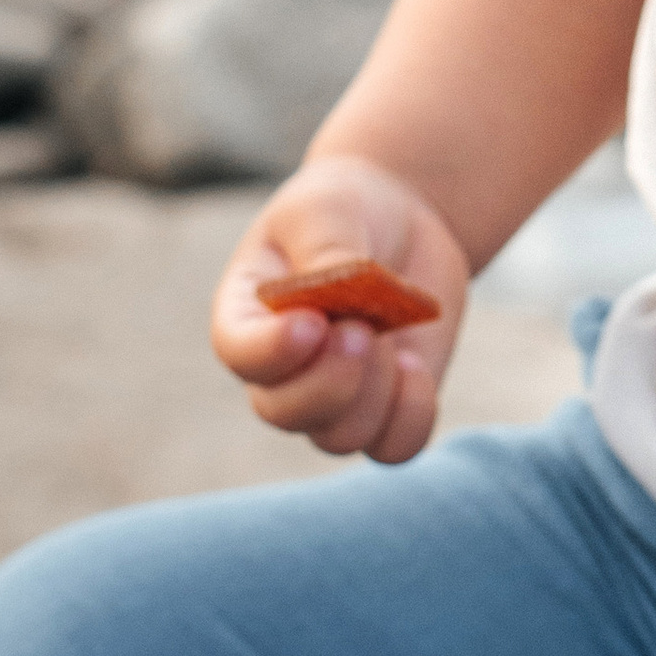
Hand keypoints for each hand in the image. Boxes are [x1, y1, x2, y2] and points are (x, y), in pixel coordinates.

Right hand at [209, 155, 468, 467]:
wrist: (400, 218)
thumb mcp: (328, 212)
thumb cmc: (346, 209)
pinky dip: (412, 415)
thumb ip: (327, 254)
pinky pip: (394, 446)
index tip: (313, 324)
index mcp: (247, 314)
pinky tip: (415, 366)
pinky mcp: (388, 403)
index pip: (240, 353)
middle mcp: (282, 368)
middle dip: (330, 381)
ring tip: (391, 340)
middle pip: (285, 413)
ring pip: (340, 437)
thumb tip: (338, 297)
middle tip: (362, 329)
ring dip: (374, 394)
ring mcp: (335, 393)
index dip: (272, 352)